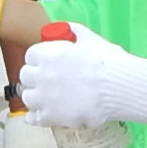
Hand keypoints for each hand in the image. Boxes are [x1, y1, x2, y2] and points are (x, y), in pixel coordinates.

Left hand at [20, 23, 146, 128]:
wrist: (120, 88)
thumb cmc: (109, 62)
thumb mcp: (91, 40)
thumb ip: (75, 33)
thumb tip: (69, 29)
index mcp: (48, 53)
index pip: (31, 55)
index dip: (39, 60)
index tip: (46, 64)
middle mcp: (41, 74)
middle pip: (26, 76)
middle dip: (35, 78)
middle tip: (47, 82)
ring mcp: (44, 97)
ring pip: (27, 97)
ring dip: (35, 97)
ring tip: (47, 100)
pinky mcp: (51, 117)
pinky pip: (34, 118)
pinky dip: (37, 118)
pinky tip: (42, 116)